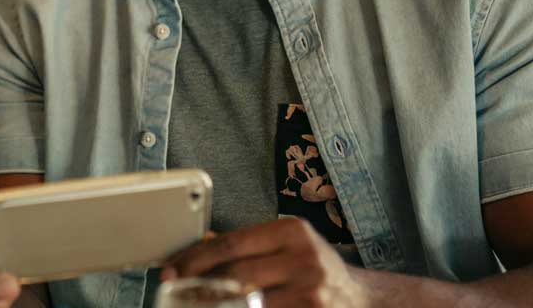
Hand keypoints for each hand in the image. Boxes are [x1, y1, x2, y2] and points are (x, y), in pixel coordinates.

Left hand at [162, 218, 369, 307]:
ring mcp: (310, 292)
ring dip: (215, 306)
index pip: (230, 244)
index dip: (194, 259)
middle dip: (197, 286)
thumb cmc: (315, 270)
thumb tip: (197, 248)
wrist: (362, 300)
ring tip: (193, 305)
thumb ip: (247, 247)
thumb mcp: (288, 247)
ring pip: (246, 303)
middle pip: (233, 275)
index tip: (170, 271)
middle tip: (174, 294)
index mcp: (292, 232)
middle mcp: (304, 259)